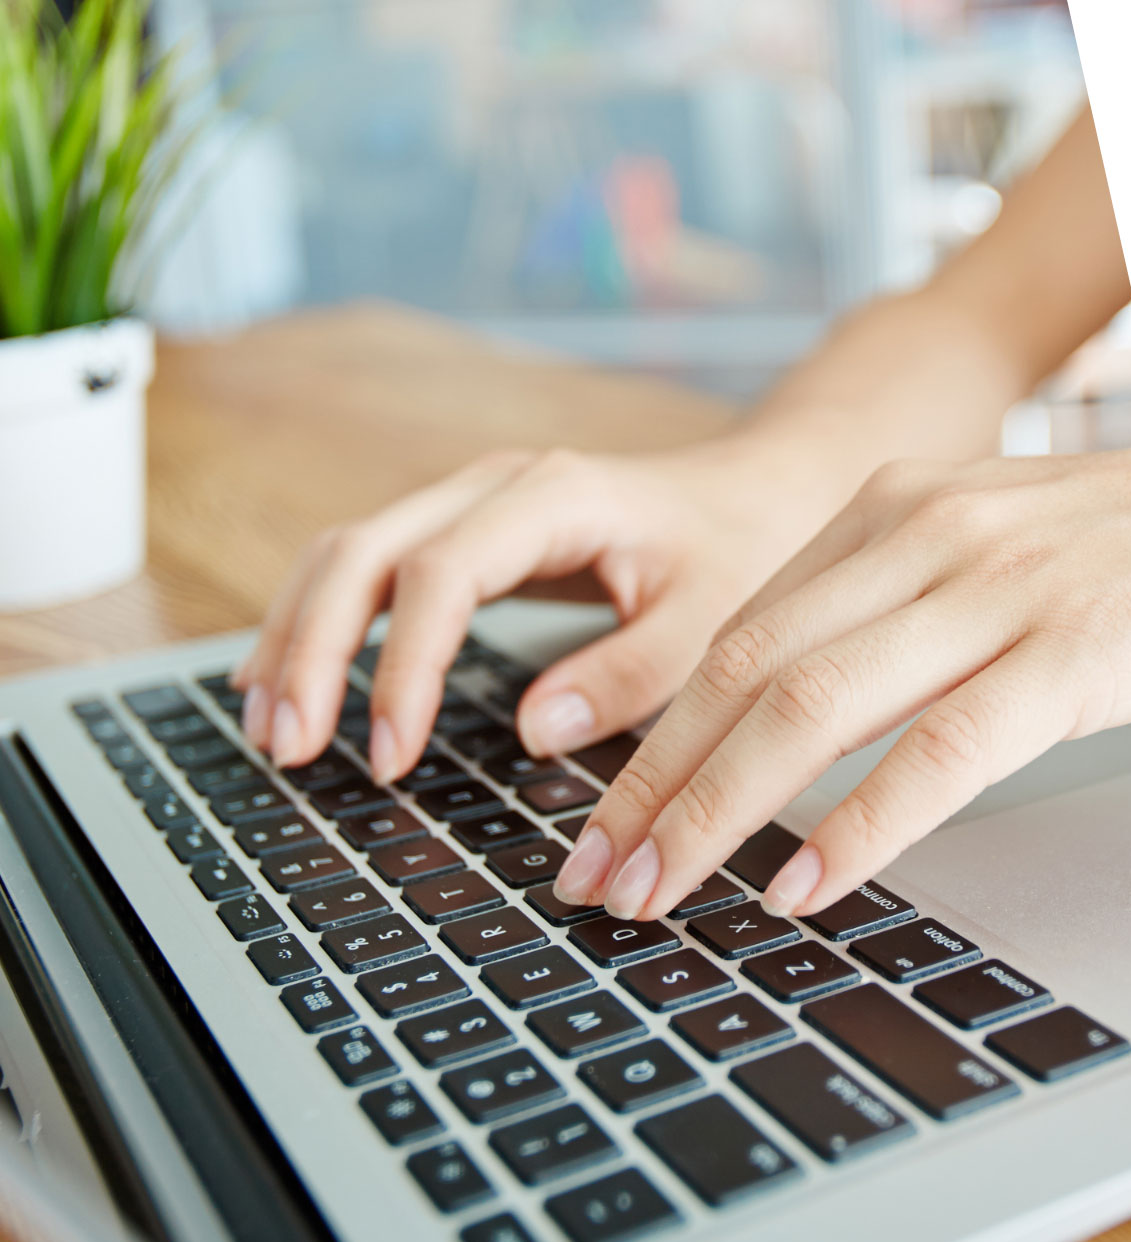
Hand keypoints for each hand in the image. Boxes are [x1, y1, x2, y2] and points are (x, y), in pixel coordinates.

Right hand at [233, 432, 856, 781]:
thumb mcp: (707, 619)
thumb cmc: (735, 551)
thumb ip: (628, 673)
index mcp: (554, 497)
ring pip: (345, 551)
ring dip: (296, 635)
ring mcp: (468, 501)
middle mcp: (494, 486)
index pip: (441, 572)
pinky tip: (286, 679)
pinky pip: (365, 565)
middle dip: (311, 650)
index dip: (402, 665)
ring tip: (269, 729)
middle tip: (289, 751)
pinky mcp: (460, 529)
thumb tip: (535, 729)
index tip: (390, 756)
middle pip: (362, 550)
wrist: (750, 492)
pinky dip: (318, 620)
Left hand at [553, 443, 1130, 920]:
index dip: (654, 736)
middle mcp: (923, 537)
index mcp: (885, 512)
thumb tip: (775, 725)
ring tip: (659, 891)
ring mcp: (997, 589)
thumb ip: (878, 616)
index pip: (735, 635)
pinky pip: (942, 745)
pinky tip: (807, 885)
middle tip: (594, 874)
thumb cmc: (1111, 547)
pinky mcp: (1074, 649)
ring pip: (815, 705)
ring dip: (720, 810)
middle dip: (655, 783)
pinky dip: (862, 823)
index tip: (601, 816)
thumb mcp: (972, 555)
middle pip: (747, 670)